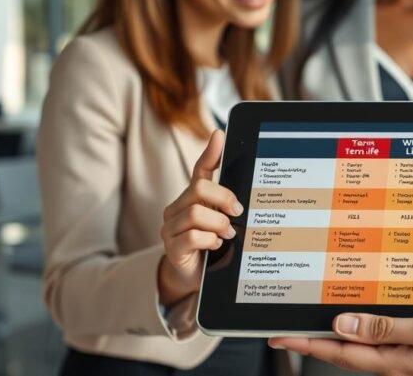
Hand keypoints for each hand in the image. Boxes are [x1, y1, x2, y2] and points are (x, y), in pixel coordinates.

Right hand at [158, 130, 242, 305]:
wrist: (195, 278)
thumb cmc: (212, 246)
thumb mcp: (222, 221)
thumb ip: (228, 200)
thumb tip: (242, 175)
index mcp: (191, 198)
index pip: (200, 169)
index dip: (211, 152)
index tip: (221, 135)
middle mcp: (177, 208)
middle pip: (199, 189)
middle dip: (223, 198)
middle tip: (238, 213)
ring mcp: (170, 228)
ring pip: (196, 213)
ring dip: (219, 224)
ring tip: (227, 234)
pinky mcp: (172, 248)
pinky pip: (193, 236)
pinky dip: (210, 240)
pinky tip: (216, 246)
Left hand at [269, 314, 412, 375]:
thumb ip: (384, 328)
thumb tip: (343, 325)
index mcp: (389, 361)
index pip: (335, 352)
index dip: (304, 344)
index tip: (278, 336)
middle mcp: (389, 362)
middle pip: (340, 351)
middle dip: (310, 340)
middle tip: (284, 329)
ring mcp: (400, 358)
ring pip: (356, 346)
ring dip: (332, 335)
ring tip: (311, 322)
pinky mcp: (410, 351)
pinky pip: (377, 341)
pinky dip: (358, 330)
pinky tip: (355, 320)